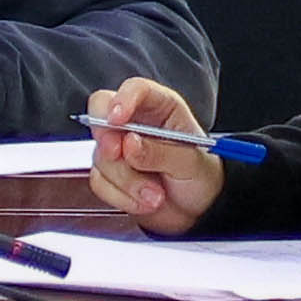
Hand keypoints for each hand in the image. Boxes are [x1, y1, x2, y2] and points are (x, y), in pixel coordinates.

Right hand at [87, 79, 226, 226]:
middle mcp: (135, 123)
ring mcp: (119, 147)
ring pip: (102, 155)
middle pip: (101, 111)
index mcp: (161, 108)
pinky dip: (121, 196)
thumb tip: (130, 145)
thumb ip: (161, 152)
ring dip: (127, 181)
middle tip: (119, 155)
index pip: (136, 89)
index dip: (123, 100)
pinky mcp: (109, 173)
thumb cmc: (200, 176)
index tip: (117, 119)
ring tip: (156, 195)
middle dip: (106, 136)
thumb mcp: (190, 163)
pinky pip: (100, 182)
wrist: (196, 210)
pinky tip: (144, 201)